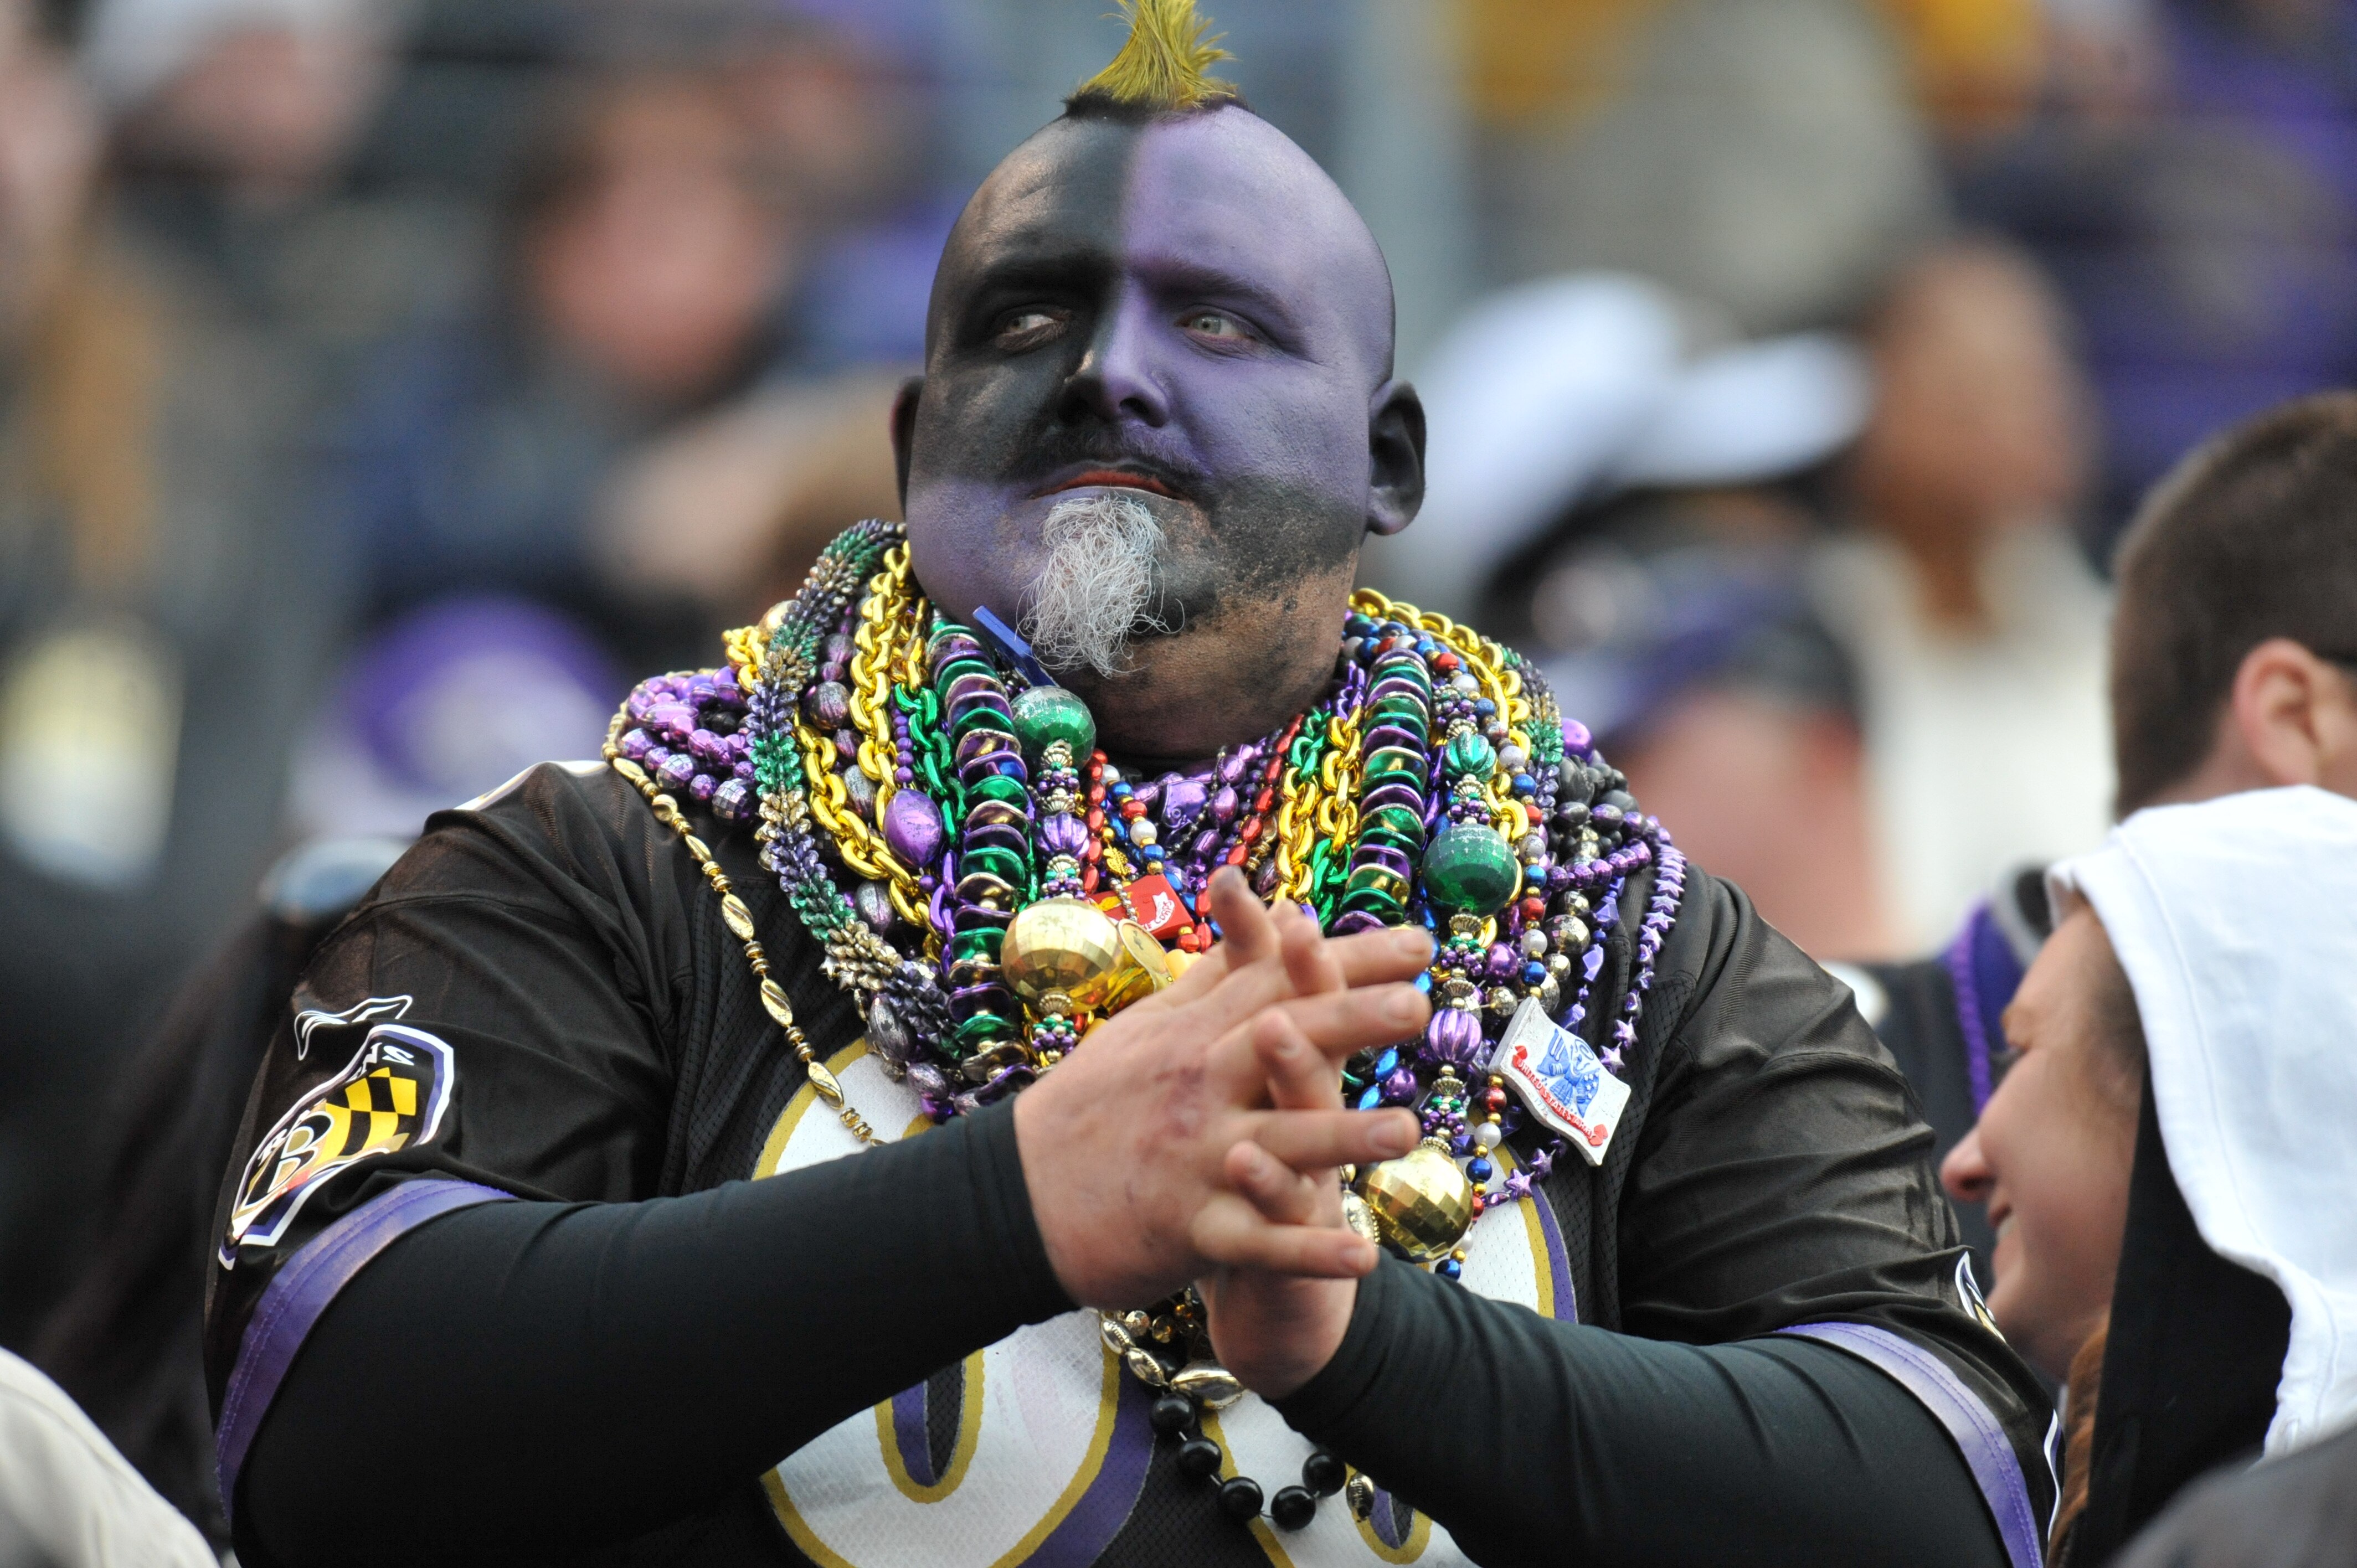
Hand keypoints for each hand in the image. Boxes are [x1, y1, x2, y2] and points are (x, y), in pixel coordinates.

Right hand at [1014, 869, 1428, 1307]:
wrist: (1016, 1196)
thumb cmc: (1094, 1104)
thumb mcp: (1150, 1026)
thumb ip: (1220, 972)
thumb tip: (1272, 908)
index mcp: (1196, 1035)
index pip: (1281, 985)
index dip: (1350, 962)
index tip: (1418, 945)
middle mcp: (1199, 1087)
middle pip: (1283, 1045)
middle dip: (1351, 1024)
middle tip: (1417, 1005)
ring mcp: (1196, 1159)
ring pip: (1280, 1144)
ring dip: (1343, 1138)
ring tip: (1406, 1129)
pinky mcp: (1190, 1228)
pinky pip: (1258, 1243)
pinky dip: (1308, 1251)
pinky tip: (1362, 1256)